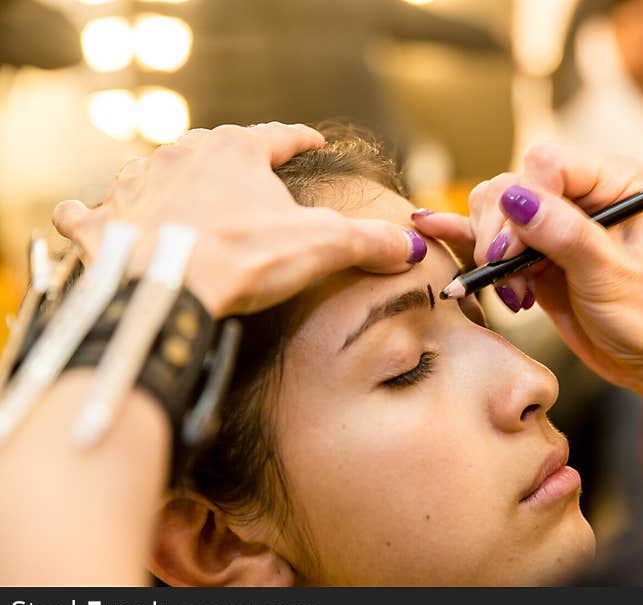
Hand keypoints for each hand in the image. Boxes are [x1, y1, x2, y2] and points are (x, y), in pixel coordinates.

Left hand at [52, 122, 425, 316]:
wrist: (167, 288)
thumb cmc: (242, 257)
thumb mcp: (321, 246)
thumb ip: (369, 242)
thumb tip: (412, 246)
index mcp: (236, 152)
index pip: (276, 136)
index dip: (298, 139)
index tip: (311, 141)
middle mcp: (182, 157)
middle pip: (213, 149)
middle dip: (232, 159)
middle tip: (247, 174)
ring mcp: (137, 187)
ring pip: (152, 171)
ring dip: (166, 181)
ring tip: (178, 195)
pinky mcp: (104, 225)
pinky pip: (89, 212)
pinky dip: (91, 215)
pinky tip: (89, 215)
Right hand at [414, 143, 642, 389]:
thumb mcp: (611, 275)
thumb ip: (565, 234)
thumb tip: (517, 198)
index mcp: (612, 182)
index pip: (547, 164)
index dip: (523, 202)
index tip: (514, 252)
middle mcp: (579, 194)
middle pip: (510, 185)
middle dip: (499, 232)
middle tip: (507, 275)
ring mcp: (553, 223)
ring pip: (493, 208)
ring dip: (488, 249)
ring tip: (513, 292)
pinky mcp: (533, 253)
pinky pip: (490, 236)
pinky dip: (463, 235)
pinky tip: (431, 226)